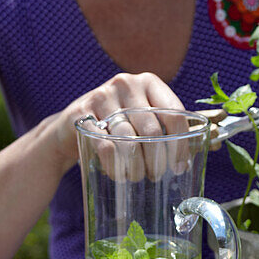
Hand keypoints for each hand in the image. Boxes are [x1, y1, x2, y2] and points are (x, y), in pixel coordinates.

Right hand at [54, 71, 188, 180]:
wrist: (70, 125)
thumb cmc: (117, 124)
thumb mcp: (141, 117)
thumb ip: (164, 130)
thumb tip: (187, 163)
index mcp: (148, 82)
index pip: (174, 113)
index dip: (180, 143)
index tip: (179, 166)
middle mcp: (126, 84)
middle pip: (152, 130)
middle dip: (157, 159)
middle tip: (157, 175)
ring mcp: (102, 97)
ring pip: (129, 140)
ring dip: (137, 166)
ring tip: (138, 177)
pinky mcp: (82, 114)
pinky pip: (106, 147)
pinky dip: (116, 166)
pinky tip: (119, 175)